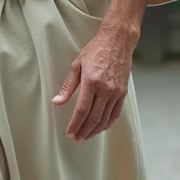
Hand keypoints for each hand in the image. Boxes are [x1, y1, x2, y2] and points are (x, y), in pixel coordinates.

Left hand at [51, 26, 136, 141]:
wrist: (117, 41)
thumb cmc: (95, 50)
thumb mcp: (77, 65)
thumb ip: (68, 86)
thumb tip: (57, 101)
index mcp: (91, 81)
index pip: (82, 110)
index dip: (75, 124)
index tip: (70, 133)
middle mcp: (105, 89)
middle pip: (94, 117)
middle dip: (84, 130)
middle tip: (76, 138)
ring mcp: (116, 92)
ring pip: (105, 118)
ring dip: (95, 130)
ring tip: (86, 136)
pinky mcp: (123, 93)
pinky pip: (116, 113)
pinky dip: (107, 123)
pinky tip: (100, 128)